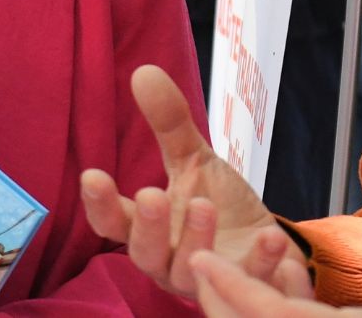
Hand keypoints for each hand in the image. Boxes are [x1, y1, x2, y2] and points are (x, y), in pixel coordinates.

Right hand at [80, 65, 297, 298]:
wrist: (263, 243)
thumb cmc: (219, 205)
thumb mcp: (194, 160)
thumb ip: (169, 124)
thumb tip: (143, 72)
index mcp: (149, 228)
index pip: (113, 222)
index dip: (100, 203)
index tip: (93, 175)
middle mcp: (168, 260)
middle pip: (144, 254)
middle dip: (147, 227)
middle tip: (153, 194)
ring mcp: (204, 279)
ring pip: (189, 273)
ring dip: (196, 240)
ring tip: (204, 205)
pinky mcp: (243, 289)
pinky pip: (247, 283)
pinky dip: (259, 263)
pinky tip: (269, 237)